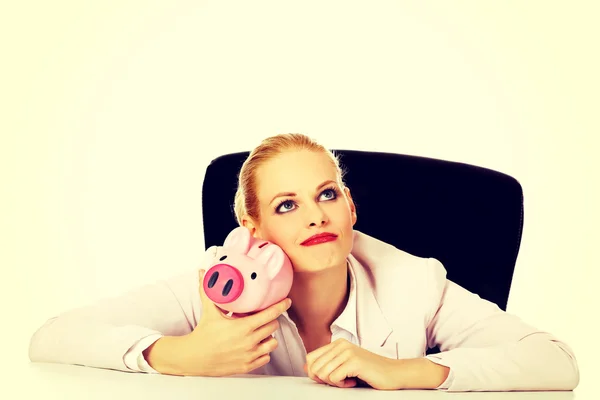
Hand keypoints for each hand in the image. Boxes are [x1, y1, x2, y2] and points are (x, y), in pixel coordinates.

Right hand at [145, 265, 291, 376]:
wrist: (193, 357)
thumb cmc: (203, 333)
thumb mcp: (208, 311)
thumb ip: (207, 290)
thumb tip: (202, 271)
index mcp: (243, 327)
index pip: (270, 314)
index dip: (281, 306)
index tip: (287, 301)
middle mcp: (250, 342)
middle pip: (273, 327)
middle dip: (270, 320)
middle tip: (263, 316)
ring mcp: (250, 355)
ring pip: (273, 343)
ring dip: (269, 336)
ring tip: (259, 331)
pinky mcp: (247, 366)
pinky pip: (266, 357)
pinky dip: (263, 350)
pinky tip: (254, 345)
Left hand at [303, 338, 401, 389]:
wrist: (393, 373)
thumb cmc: (369, 371)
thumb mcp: (344, 365)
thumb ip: (326, 364)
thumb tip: (305, 367)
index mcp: (337, 344)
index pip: (310, 359)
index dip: (314, 373)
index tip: (329, 378)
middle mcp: (340, 345)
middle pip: (314, 367)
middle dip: (325, 380)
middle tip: (341, 380)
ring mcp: (347, 352)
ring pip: (323, 374)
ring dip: (335, 383)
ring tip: (348, 380)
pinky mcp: (354, 361)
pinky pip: (334, 378)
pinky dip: (342, 385)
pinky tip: (353, 381)